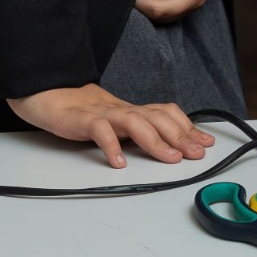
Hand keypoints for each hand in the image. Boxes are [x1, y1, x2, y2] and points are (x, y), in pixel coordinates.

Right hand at [7, 84, 216, 167]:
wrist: (49, 94)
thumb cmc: (85, 111)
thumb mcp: (117, 121)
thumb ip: (139, 131)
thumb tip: (167, 146)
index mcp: (134, 110)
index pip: (167, 114)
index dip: (188, 127)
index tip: (207, 143)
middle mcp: (124, 109)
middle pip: (158, 118)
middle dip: (181, 136)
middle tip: (197, 154)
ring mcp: (105, 113)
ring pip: (136, 123)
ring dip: (156, 141)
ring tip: (171, 158)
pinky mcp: (83, 120)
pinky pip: (100, 131)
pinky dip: (111, 147)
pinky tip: (120, 163)